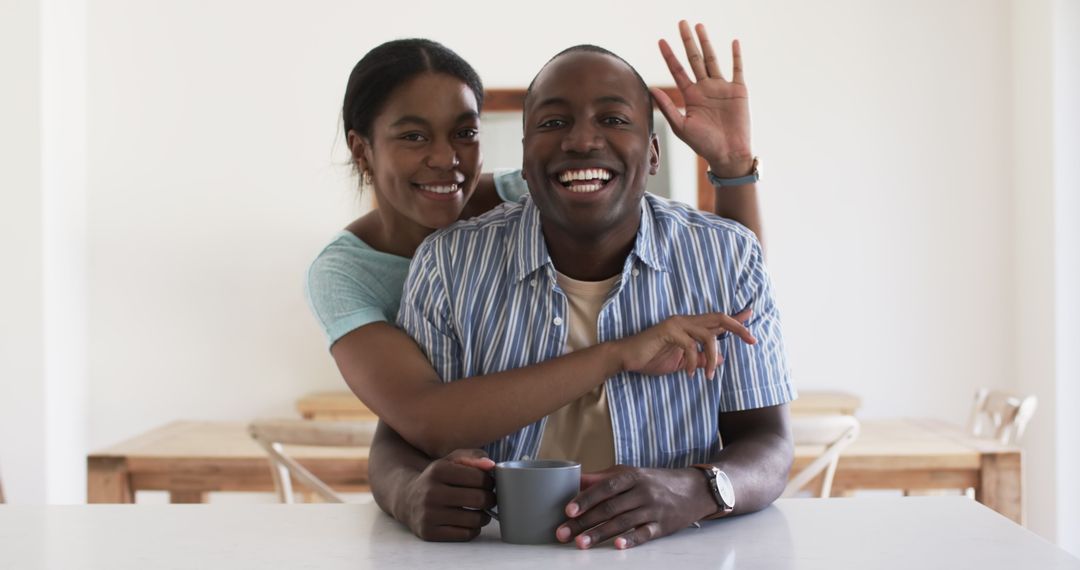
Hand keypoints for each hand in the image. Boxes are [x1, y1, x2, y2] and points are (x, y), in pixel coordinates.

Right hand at [402, 449, 495, 541]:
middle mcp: (431, 492)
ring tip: (480, 511)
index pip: (479, 477)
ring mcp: (428, 514)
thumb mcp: (450, 461)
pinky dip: (473, 529)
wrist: (408, 498)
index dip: (489, 482)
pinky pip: (465, 535)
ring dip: (484, 516)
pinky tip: (468, 522)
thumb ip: (473, 457)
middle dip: (490, 499)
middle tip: (488, 499)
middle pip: (479, 499)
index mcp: (438, 470)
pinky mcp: (429, 532)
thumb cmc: (437, 479)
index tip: (488, 484)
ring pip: (474, 519)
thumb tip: (490, 465)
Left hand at [556, 465, 713, 549]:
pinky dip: (631, 540)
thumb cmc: (654, 481)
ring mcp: (653, 509)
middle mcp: (642, 492)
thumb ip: (603, 478)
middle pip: (609, 508)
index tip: (568, 510)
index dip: (586, 499)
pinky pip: (645, 534)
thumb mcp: (630, 474)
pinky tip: (617, 546)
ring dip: (600, 534)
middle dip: (584, 522)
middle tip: (563, 533)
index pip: (605, 487)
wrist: (693, 490)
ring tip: (580, 543)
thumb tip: (574, 480)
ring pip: (623, 522)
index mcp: (632, 477)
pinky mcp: (663, 526)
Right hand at [614, 310, 753, 379]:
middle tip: (752, 340)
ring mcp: (677, 324)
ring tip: (709, 376)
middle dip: (738, 328)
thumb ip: (701, 359)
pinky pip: (690, 346)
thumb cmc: (652, 359)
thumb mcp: (682, 363)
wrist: (627, 358)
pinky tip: (689, 373)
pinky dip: (693, 363)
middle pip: (719, 318)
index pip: (717, 320)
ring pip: (708, 336)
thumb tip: (721, 360)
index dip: (736, 318)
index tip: (752, 314)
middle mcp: (686, 320)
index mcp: (690, 326)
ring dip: (713, 357)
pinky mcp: (668, 331)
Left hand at [652, 20, 752, 176]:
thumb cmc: (703, 145)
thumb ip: (667, 108)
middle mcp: (705, 88)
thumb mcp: (681, 127)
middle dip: (687, 41)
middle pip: (694, 59)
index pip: (677, 71)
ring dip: (706, 42)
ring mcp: (722, 88)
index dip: (669, 55)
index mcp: (690, 96)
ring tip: (699, 26)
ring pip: (712, 60)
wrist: (727, 154)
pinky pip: (737, 69)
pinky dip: (736, 56)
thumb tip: (651, 90)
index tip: (660, 41)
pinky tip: (733, 42)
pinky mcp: (738, 91)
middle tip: (681, 23)